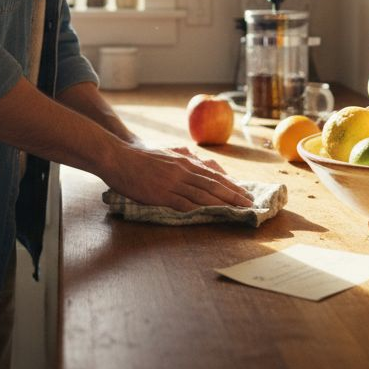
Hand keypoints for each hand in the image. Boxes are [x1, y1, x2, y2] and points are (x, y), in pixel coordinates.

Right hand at [100, 145, 252, 212]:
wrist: (119, 156)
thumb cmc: (138, 156)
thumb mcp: (165, 153)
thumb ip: (180, 158)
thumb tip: (194, 161)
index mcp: (184, 163)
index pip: (213, 175)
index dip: (231, 185)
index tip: (244, 192)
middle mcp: (183, 171)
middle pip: (214, 185)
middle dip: (234, 195)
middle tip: (250, 204)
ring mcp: (173, 183)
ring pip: (204, 195)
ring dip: (223, 204)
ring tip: (238, 211)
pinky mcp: (161, 194)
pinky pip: (184, 203)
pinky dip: (200, 210)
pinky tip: (211, 215)